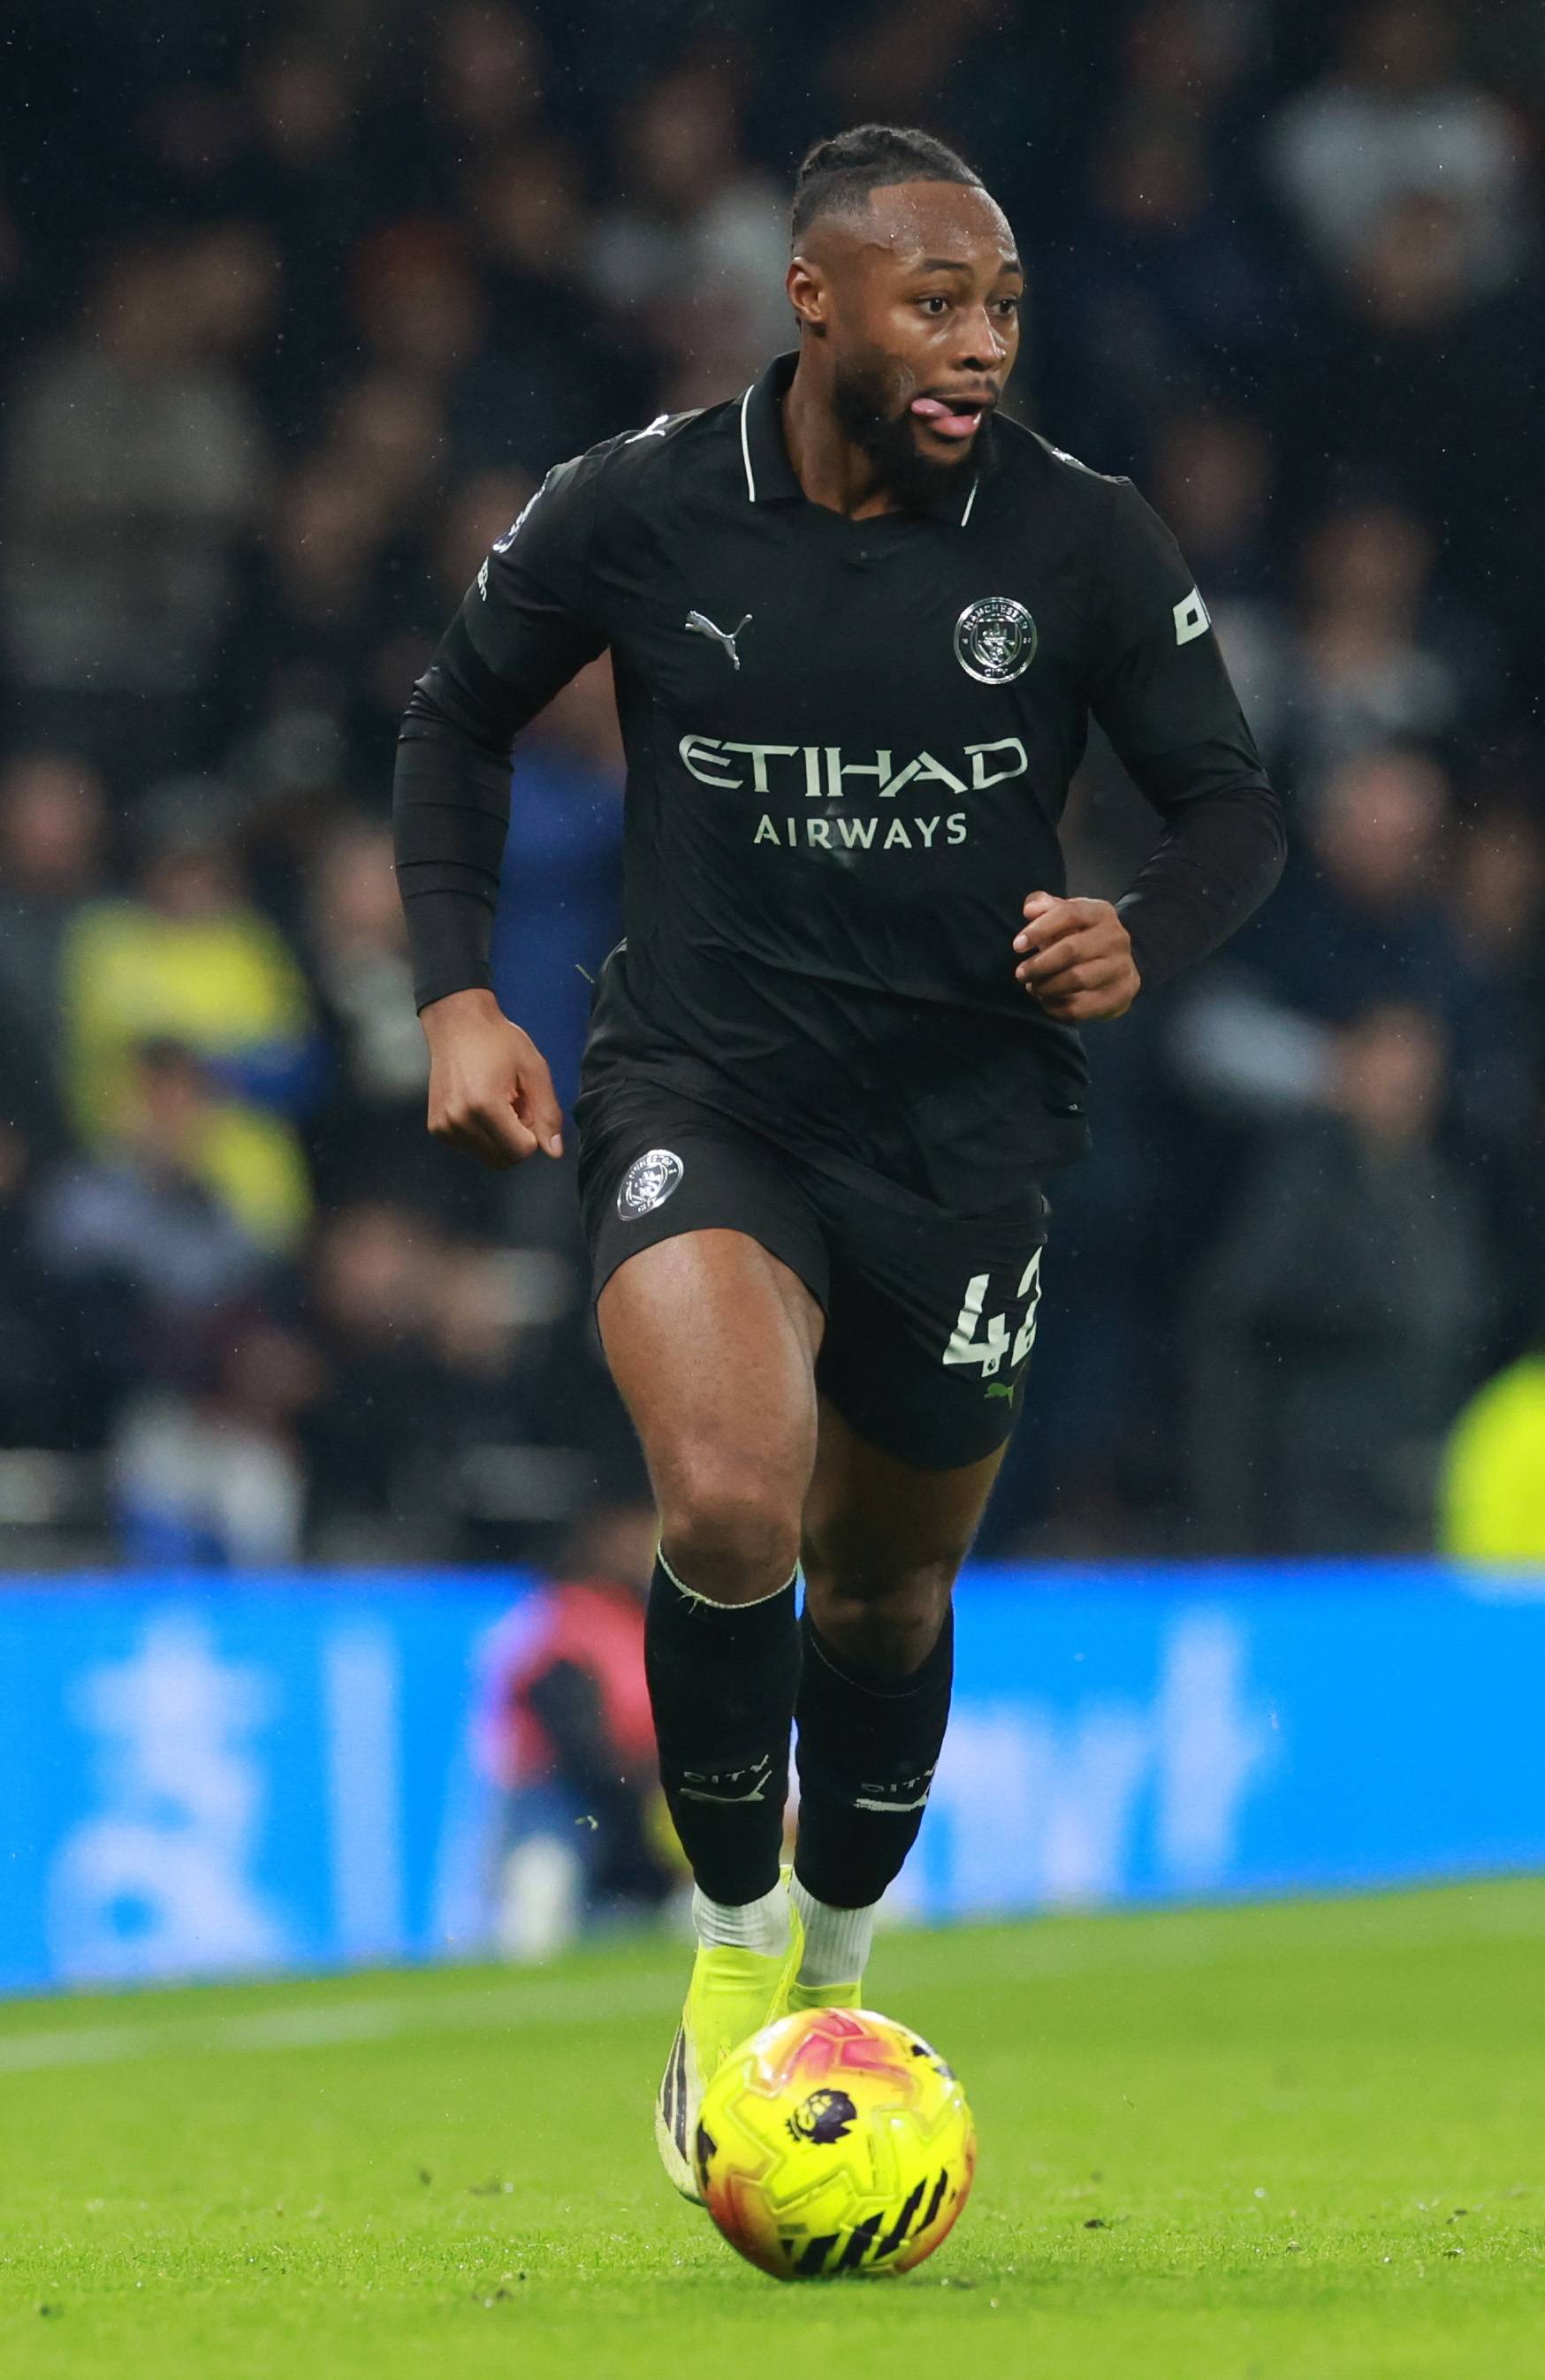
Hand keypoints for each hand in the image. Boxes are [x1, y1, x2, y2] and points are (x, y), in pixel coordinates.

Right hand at [420, 988, 563, 1167]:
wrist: (456, 1024)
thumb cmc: (498, 1041)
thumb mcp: (534, 1070)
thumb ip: (547, 1112)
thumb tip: (554, 1152)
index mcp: (484, 1106)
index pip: (521, 1151)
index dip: (533, 1132)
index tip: (526, 1105)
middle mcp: (458, 1122)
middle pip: (504, 1159)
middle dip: (517, 1139)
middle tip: (515, 1105)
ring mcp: (444, 1128)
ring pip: (488, 1157)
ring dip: (501, 1139)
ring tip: (498, 1104)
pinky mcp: (436, 1129)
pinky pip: (472, 1149)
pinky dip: (483, 1136)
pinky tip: (481, 1107)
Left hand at [1012, 893, 1139, 1021]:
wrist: (1119, 968)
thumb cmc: (1082, 938)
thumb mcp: (1066, 918)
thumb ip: (1046, 907)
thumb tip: (1030, 909)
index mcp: (1101, 913)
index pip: (1069, 914)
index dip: (1040, 929)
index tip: (1017, 946)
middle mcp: (1116, 938)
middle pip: (1071, 950)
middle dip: (1039, 964)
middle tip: (1020, 974)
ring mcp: (1121, 967)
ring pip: (1077, 979)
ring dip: (1047, 987)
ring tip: (1033, 988)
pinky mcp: (1121, 994)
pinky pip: (1082, 1006)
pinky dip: (1057, 1007)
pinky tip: (1046, 1002)